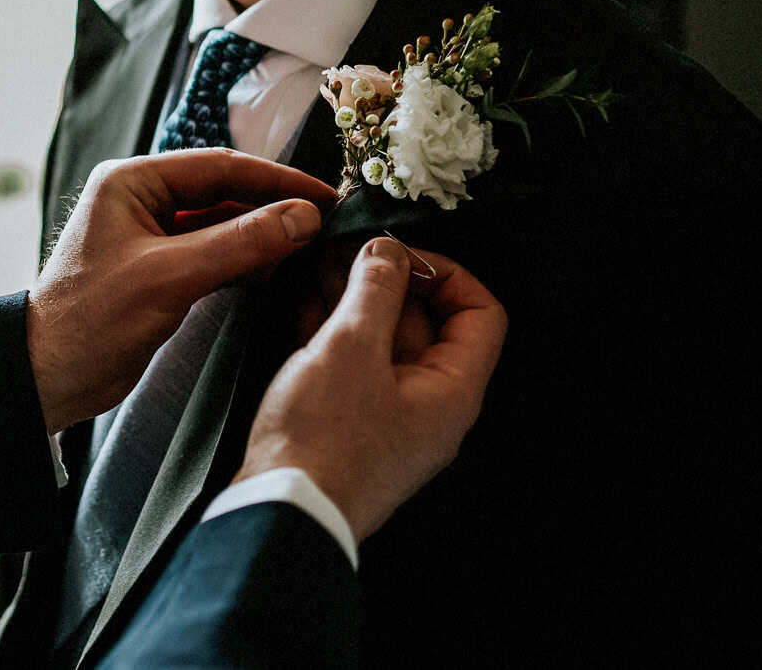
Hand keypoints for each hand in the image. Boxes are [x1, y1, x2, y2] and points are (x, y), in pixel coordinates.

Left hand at [26, 150, 334, 433]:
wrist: (46, 376)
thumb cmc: (90, 320)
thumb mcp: (170, 277)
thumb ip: (240, 244)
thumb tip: (302, 217)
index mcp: (132, 182)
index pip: (220, 167)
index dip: (278, 179)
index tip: (325, 195)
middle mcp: (142, 200)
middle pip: (225, 192)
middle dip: (275, 206)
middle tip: (328, 221)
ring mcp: (151, 236)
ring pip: (223, 225)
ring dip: (264, 236)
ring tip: (314, 246)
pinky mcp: (159, 270)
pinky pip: (214, 254)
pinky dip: (246, 261)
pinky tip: (280, 271)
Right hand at [236, 238, 506, 542]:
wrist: (282, 511)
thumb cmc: (324, 442)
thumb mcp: (350, 347)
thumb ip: (374, 290)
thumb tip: (387, 252)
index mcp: (451, 392)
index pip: (479, 314)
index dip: (445, 273)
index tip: (400, 255)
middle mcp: (430, 406)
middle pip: (427, 324)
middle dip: (387, 280)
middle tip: (347, 251)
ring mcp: (391, 416)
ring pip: (385, 342)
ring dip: (357, 300)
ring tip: (320, 266)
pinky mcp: (354, 424)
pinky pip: (357, 365)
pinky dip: (338, 331)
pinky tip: (309, 304)